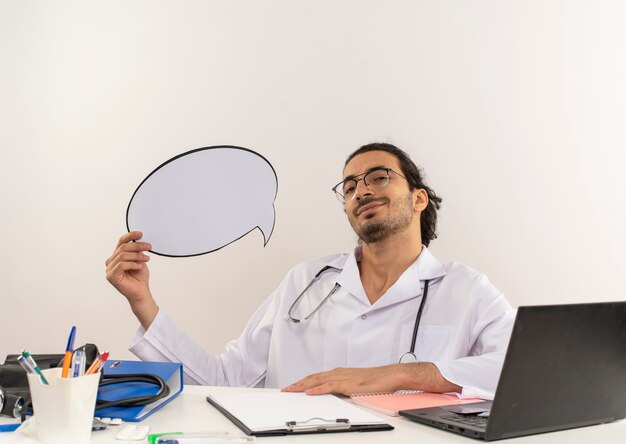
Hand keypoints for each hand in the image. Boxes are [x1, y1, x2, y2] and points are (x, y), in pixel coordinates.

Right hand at [105, 231, 157, 327]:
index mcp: (116, 256)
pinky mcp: (111, 276)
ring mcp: (109, 269)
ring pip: (123, 256)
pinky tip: (140, 266)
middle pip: (122, 248)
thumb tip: (139, 241)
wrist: (141, 292)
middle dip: (137, 246)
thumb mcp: (140, 260)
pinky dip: (133, 264)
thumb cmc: (140, 277)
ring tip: (147, 259)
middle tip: (149, 247)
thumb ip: (137, 251)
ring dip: (137, 256)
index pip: (121, 242)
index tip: (140, 233)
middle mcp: (111, 261)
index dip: (130, 236)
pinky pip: (122, 265)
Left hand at [282, 363, 460, 395]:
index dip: (305, 381)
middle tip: (286, 389)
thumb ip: (349, 389)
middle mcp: (342, 373)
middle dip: (299, 383)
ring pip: (320, 380)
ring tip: (292, 390)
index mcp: (343, 373)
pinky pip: (332, 386)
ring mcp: (347, 377)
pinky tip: (311, 392)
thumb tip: (337, 396)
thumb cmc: (381, 381)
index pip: (319, 377)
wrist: (397, 375)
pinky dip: (320, 388)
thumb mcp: (361, 386)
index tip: (293, 387)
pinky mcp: (353, 384)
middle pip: (315, 376)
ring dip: (304, 384)